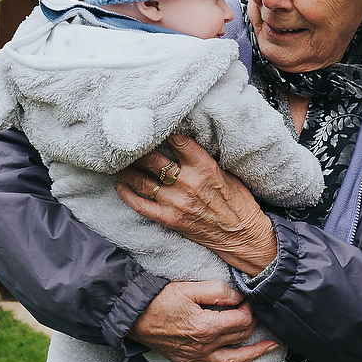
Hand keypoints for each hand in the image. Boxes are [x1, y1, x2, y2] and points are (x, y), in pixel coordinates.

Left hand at [116, 135, 278, 275]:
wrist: (243, 236)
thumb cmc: (238, 203)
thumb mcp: (226, 174)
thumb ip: (203, 160)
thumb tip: (183, 145)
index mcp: (205, 168)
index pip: (177, 141)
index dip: (163, 131)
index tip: (152, 125)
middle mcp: (188, 183)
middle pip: (152, 159)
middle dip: (137, 148)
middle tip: (127, 141)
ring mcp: (176, 203)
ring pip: (141, 180)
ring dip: (126, 169)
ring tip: (119, 161)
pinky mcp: (169, 219)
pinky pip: (140, 205)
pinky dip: (127, 194)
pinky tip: (120, 185)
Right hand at [127, 280, 276, 361]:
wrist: (133, 315)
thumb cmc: (159, 300)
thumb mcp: (190, 288)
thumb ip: (218, 291)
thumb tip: (239, 296)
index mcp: (208, 326)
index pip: (241, 320)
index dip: (248, 308)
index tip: (246, 299)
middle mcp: (205, 345)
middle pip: (240, 337)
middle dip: (252, 324)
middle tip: (255, 313)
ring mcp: (196, 357)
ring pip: (232, 360)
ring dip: (254, 355)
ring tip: (271, 348)